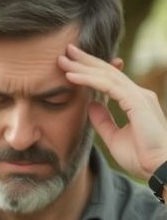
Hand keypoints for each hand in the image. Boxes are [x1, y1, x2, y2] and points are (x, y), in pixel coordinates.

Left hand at [59, 44, 166, 179]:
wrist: (158, 169)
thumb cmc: (141, 157)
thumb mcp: (114, 137)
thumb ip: (103, 120)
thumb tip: (91, 104)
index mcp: (135, 101)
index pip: (110, 80)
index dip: (91, 70)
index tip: (71, 65)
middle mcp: (138, 95)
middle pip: (108, 72)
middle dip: (86, 61)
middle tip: (66, 51)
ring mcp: (139, 96)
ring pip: (106, 76)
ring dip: (83, 67)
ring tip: (62, 60)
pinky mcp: (137, 102)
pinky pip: (108, 86)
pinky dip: (88, 79)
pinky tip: (71, 76)